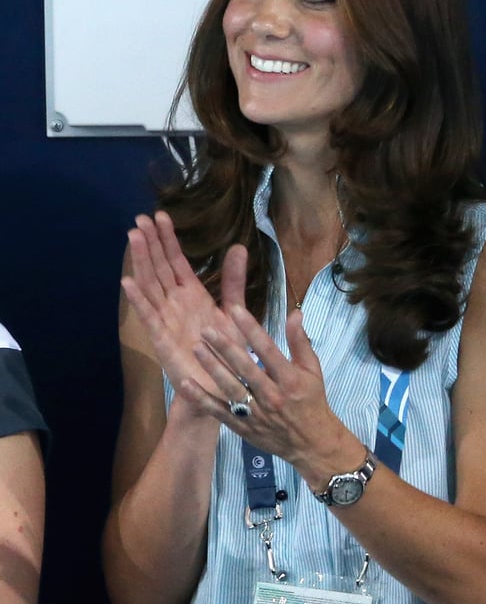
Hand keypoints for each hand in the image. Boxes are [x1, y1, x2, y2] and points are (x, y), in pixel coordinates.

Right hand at [121, 211, 245, 396]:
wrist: (222, 386)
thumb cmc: (228, 351)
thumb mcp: (235, 310)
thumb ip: (233, 281)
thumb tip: (238, 246)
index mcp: (192, 295)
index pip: (176, 261)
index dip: (168, 239)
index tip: (160, 216)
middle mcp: (175, 303)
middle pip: (159, 268)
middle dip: (150, 243)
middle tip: (140, 218)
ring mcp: (166, 319)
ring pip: (150, 285)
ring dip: (141, 262)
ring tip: (134, 237)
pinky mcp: (162, 339)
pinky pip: (148, 316)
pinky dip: (138, 300)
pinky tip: (128, 281)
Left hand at [181, 245, 350, 478]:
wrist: (311, 444)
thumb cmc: (311, 402)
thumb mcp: (312, 370)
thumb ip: (300, 342)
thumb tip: (295, 313)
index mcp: (289, 379)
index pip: (267, 349)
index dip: (250, 328)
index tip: (234, 310)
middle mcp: (272, 395)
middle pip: (245, 368)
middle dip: (224, 347)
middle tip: (206, 329)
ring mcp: (256, 413)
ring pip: (230, 388)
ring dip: (212, 368)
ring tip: (196, 349)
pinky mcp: (244, 427)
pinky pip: (220, 411)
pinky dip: (202, 399)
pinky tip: (186, 384)